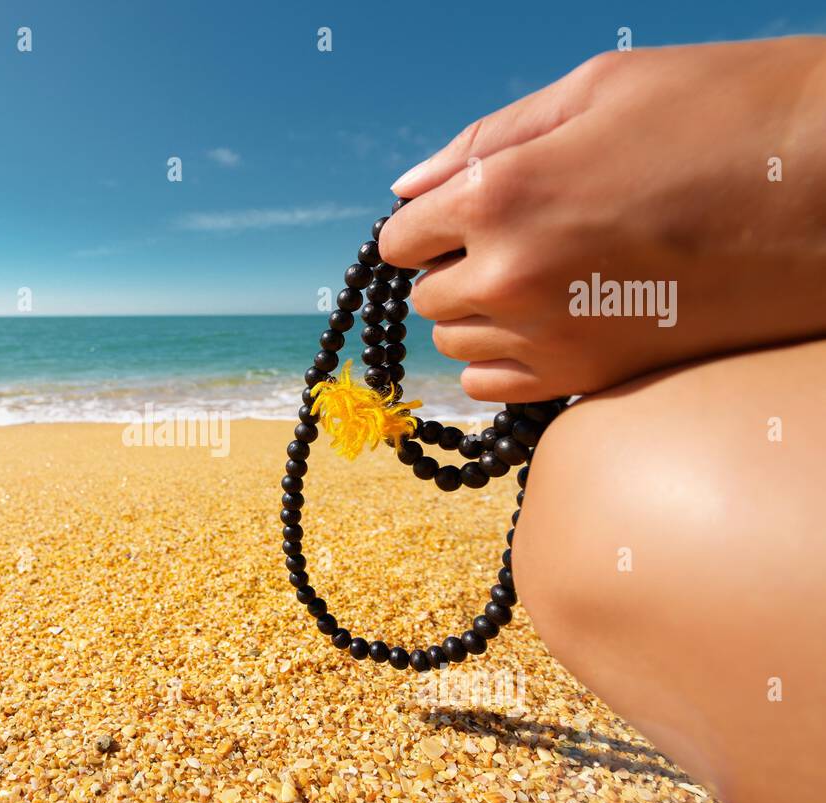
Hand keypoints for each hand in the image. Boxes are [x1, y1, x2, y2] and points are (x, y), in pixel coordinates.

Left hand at [379, 37, 825, 401]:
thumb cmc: (722, 112)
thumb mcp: (597, 90)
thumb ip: (485, 141)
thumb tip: (408, 187)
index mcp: (502, 195)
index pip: (401, 239)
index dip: (425, 223)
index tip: (459, 211)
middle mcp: (511, 278)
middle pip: (428, 298)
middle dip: (453, 266)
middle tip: (514, 235)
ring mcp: (552, 337)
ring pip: (459, 346)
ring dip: (479, 315)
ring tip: (542, 275)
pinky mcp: (594, 376)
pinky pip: (496, 390)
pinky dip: (503, 362)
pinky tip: (547, 324)